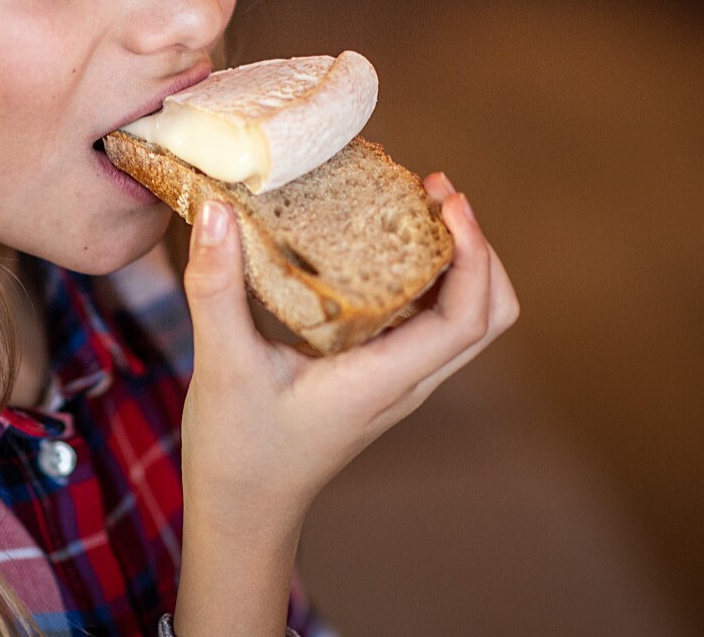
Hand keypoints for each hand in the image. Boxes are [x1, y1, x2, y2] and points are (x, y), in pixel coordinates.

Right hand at [179, 172, 518, 536]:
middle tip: (437, 192)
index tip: (450, 201)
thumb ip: (216, 287)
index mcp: (382, 381)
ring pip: (463, 318)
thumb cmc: (238, 450)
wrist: (242, 511)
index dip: (475, 255)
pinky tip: (381, 244)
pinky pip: (426, 321)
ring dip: (457, 260)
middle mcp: (404, 381)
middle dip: (478, 248)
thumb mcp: (221, 364)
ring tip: (417, 205)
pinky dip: (427, 277)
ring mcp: (396, 381)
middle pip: (487, 316)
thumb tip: (216, 211)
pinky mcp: (378, 376)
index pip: (467, 319)